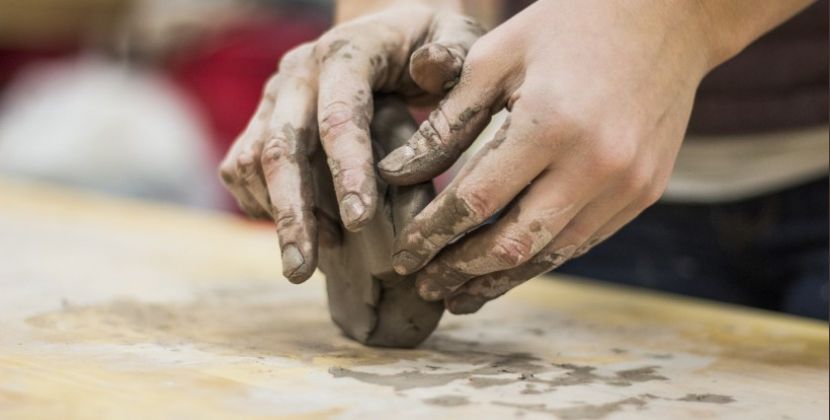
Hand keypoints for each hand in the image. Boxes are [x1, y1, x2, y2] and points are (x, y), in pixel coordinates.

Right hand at [218, 2, 483, 282]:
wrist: (388, 30)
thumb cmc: (429, 41)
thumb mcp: (455, 35)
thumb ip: (451, 54)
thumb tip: (429, 69)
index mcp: (347, 53)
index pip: (340, 115)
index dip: (347, 170)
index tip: (360, 223)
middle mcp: (299, 74)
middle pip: (281, 146)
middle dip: (292, 213)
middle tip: (301, 271)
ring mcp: (274, 97)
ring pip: (252, 161)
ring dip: (277, 215)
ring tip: (307, 263)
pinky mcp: (261, 120)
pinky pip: (242, 167)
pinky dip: (261, 204)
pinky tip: (298, 232)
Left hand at [378, 0, 733, 313]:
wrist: (666, 17)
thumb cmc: (569, 25)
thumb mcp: (497, 57)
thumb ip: (447, 122)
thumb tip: (395, 173)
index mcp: (550, 123)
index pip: (475, 201)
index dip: (431, 235)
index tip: (401, 256)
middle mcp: (596, 164)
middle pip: (512, 243)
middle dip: (460, 271)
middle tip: (424, 286)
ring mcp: (628, 184)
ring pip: (551, 254)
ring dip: (500, 280)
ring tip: (459, 295)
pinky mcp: (645, 192)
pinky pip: (583, 240)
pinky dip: (541, 258)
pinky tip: (509, 266)